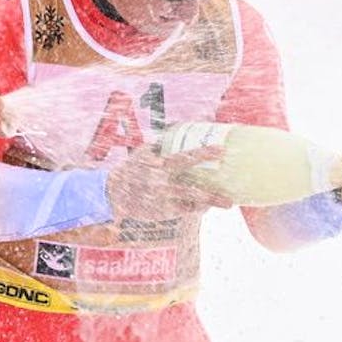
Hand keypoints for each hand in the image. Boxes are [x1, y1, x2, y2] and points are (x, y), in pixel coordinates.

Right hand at [106, 144, 232, 219]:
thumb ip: (159, 143)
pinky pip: (183, 211)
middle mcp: (164, 185)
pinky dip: (195, 209)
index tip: (221, 150)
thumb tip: (173, 128)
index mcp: (161, 166)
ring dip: (208, 204)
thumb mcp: (142, 152)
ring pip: (190, 204)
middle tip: (230, 198)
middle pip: (193, 190)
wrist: (111, 193)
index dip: (204, 154)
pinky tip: (204, 207)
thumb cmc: (130, 169)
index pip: (186, 158)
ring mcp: (163, 200)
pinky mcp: (161, 212)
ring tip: (226, 203)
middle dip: (212, 195)